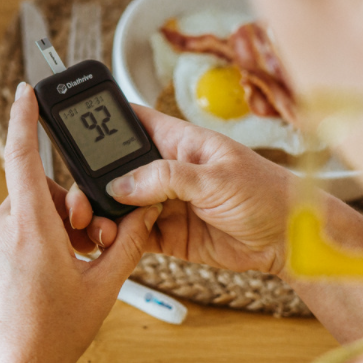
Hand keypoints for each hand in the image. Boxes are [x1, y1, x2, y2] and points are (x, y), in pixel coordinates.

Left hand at [0, 82, 159, 362]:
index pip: (23, 155)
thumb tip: (142, 214)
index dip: (26, 118)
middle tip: (80, 249)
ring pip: (16, 221)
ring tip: (56, 277)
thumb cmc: (54, 336)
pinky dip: (18, 254)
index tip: (27, 92)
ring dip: (40, 235)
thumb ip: (126, 241)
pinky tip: (32, 289)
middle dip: (59, 212)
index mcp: (31, 227)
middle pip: (34, 196)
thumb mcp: (104, 286)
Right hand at [66, 105, 295, 275]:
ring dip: (103, 214)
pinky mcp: (168, 235)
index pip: (132, 122)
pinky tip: (108, 241)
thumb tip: (122, 184)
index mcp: (179, 141)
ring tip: (94, 224)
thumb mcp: (216, 178)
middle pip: (116, 169)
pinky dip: (117, 239)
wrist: (289, 239)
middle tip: (78, 195)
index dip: (102, 121)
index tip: (73, 124)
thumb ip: (167, 178)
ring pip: (119, 205)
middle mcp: (166, 171)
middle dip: (93, 179)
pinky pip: (132, 235)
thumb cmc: (266, 193)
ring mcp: (165, 203)